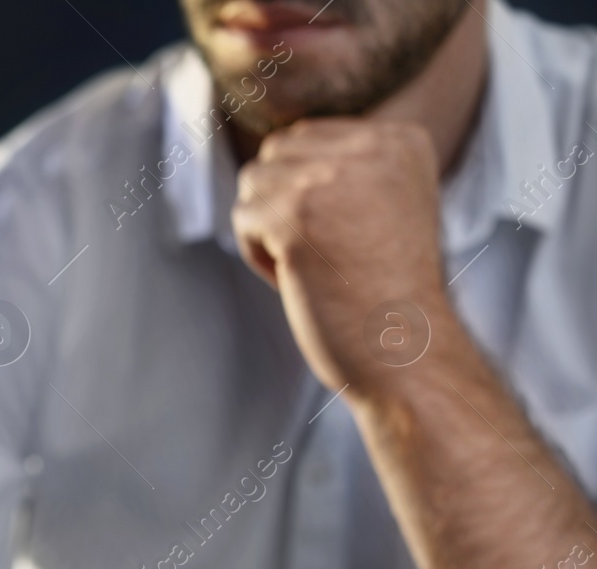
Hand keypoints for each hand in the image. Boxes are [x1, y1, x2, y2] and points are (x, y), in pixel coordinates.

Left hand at [232, 118, 450, 393]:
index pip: (310, 137)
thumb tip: (277, 150)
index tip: (345, 236)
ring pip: (253, 182)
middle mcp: (373, 146)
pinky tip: (299, 279)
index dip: (306, 192)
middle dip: (281, 203)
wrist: (407, 348)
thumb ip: (346, 170)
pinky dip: (257, 256)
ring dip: (267, 229)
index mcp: (402, 141)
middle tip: (322, 253)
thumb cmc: (388, 292)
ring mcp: (332, 177)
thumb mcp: (387, 206)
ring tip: (313, 265)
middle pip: (277, 152)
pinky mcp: (296, 212)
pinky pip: (242, 217)